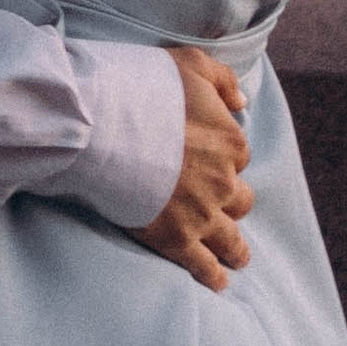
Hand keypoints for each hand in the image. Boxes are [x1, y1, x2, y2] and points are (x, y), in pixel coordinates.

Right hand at [130, 46, 251, 291]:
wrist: (103, 124)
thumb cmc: (144, 87)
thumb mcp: (193, 64)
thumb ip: (224, 81)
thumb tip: (242, 103)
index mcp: (231, 143)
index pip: (236, 157)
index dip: (220, 158)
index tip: (203, 159)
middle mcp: (224, 182)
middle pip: (239, 199)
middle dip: (230, 201)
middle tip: (220, 207)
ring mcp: (202, 215)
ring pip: (231, 238)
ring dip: (235, 248)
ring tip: (236, 258)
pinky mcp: (176, 240)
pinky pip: (205, 266)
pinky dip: (214, 276)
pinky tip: (218, 282)